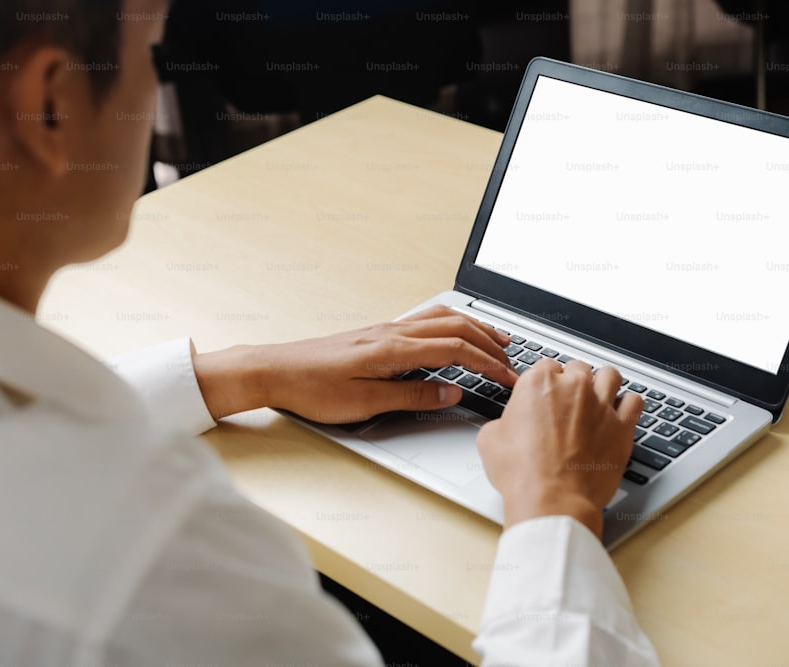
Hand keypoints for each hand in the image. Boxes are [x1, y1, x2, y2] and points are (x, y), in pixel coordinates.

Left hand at [193, 305, 517, 422]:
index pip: (456, 349)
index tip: (510, 379)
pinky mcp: (376, 334)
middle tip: (513, 361)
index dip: (488, 364)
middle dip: (489, 342)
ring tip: (495, 339)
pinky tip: (451, 333)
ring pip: (441, 318)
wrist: (275, 370)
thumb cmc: (313, 389)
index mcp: (395, 348)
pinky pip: (425, 321)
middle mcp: (394, 332)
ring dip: (473, 327)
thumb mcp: (365, 402)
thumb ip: (413, 396)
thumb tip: (452, 392)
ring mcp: (385, 330)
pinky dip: (450, 325)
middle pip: (456, 327)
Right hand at [476, 359, 643, 538]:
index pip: (545, 366)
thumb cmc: (523, 474)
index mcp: (538, 383)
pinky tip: (620, 413)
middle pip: (577, 368)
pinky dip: (628, 405)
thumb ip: (502, 421)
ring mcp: (600, 405)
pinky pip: (634, 402)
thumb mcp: (490, 440)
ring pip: (610, 375)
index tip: (544, 394)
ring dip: (603, 383)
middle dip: (572, 381)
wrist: (552, 501)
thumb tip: (505, 425)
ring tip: (598, 396)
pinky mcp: (621, 427)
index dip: (543, 382)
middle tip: (567, 401)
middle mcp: (573, 387)